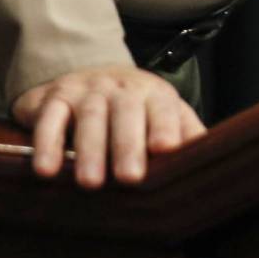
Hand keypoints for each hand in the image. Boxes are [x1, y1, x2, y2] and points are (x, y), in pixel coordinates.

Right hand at [10, 63, 206, 187]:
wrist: (88, 74)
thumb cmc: (134, 107)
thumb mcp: (163, 113)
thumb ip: (185, 132)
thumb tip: (211, 157)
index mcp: (154, 92)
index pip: (163, 107)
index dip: (165, 125)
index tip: (166, 148)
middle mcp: (121, 87)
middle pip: (126, 111)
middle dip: (127, 144)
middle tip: (130, 177)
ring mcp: (88, 89)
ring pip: (89, 115)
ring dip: (90, 149)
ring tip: (90, 183)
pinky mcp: (56, 97)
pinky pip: (50, 118)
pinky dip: (47, 142)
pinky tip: (47, 169)